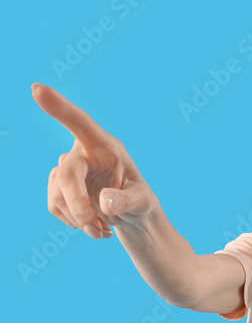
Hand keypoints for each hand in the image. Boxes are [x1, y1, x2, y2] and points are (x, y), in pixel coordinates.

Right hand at [31, 83, 156, 239]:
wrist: (129, 214)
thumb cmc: (139, 201)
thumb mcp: (143, 202)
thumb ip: (127, 201)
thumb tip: (104, 203)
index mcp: (104, 145)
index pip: (79, 122)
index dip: (58, 107)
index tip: (37, 90)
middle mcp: (81, 153)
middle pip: (67, 174)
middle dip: (79, 207)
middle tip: (95, 232)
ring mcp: (66, 169)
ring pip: (58, 196)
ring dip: (79, 220)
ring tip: (102, 231)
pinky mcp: (58, 188)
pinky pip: (55, 207)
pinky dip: (73, 223)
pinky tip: (93, 225)